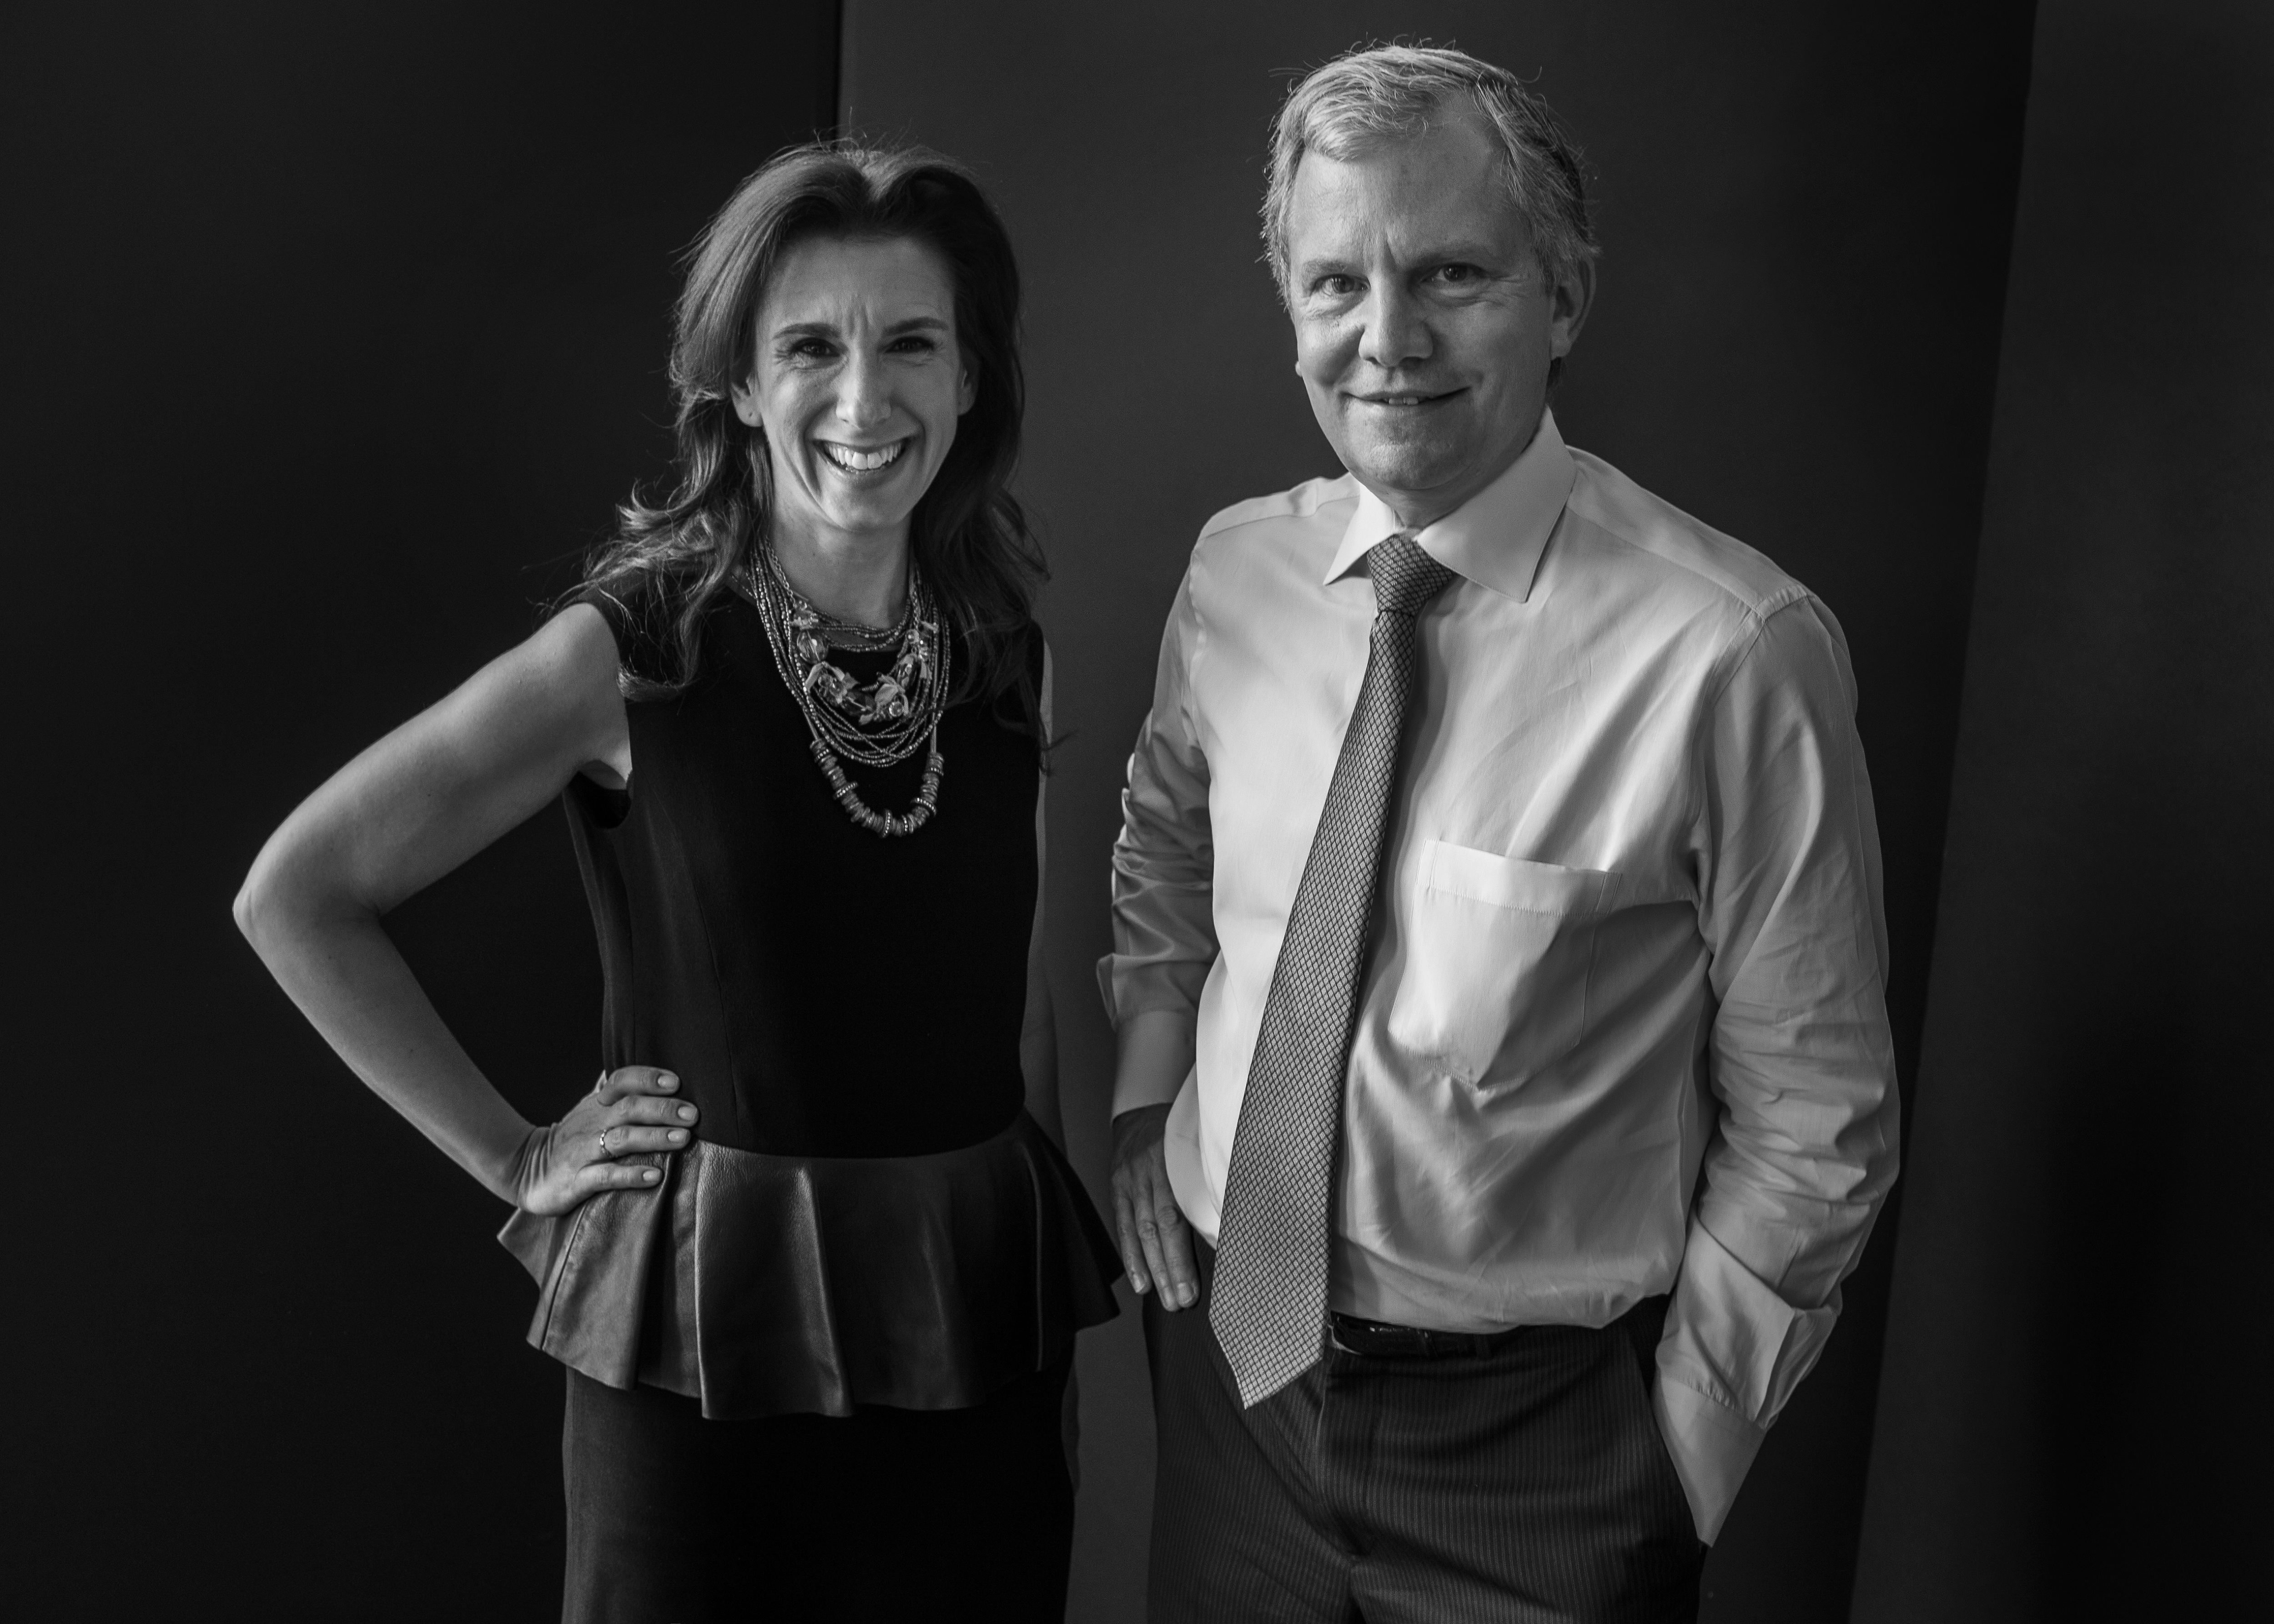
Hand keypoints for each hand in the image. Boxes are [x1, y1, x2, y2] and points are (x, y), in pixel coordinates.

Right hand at [509, 1066, 698, 1216]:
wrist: (527, 1169)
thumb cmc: (573, 1138)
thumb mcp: (591, 1110)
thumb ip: (617, 1090)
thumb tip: (650, 1071)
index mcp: (598, 1104)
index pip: (622, 1081)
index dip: (648, 1078)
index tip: (676, 1082)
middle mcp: (592, 1123)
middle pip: (629, 1108)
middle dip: (663, 1109)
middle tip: (693, 1114)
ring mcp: (584, 1151)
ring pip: (621, 1139)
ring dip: (653, 1137)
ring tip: (682, 1139)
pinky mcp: (577, 1181)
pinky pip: (605, 1177)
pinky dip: (630, 1175)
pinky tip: (655, 1176)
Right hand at [1110, 1104, 1196, 1309]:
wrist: (1140, 1110)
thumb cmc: (1182, 1132)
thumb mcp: (1202, 1144)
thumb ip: (1213, 1178)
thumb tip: (1236, 1223)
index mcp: (1179, 1158)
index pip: (1186, 1208)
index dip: (1195, 1243)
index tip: (1211, 1273)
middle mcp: (1153, 1169)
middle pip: (1163, 1224)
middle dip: (1173, 1267)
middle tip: (1184, 1301)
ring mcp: (1131, 1179)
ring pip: (1142, 1229)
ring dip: (1154, 1269)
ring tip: (1166, 1299)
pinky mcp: (1118, 1187)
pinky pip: (1123, 1226)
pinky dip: (1131, 1256)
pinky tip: (1141, 1282)